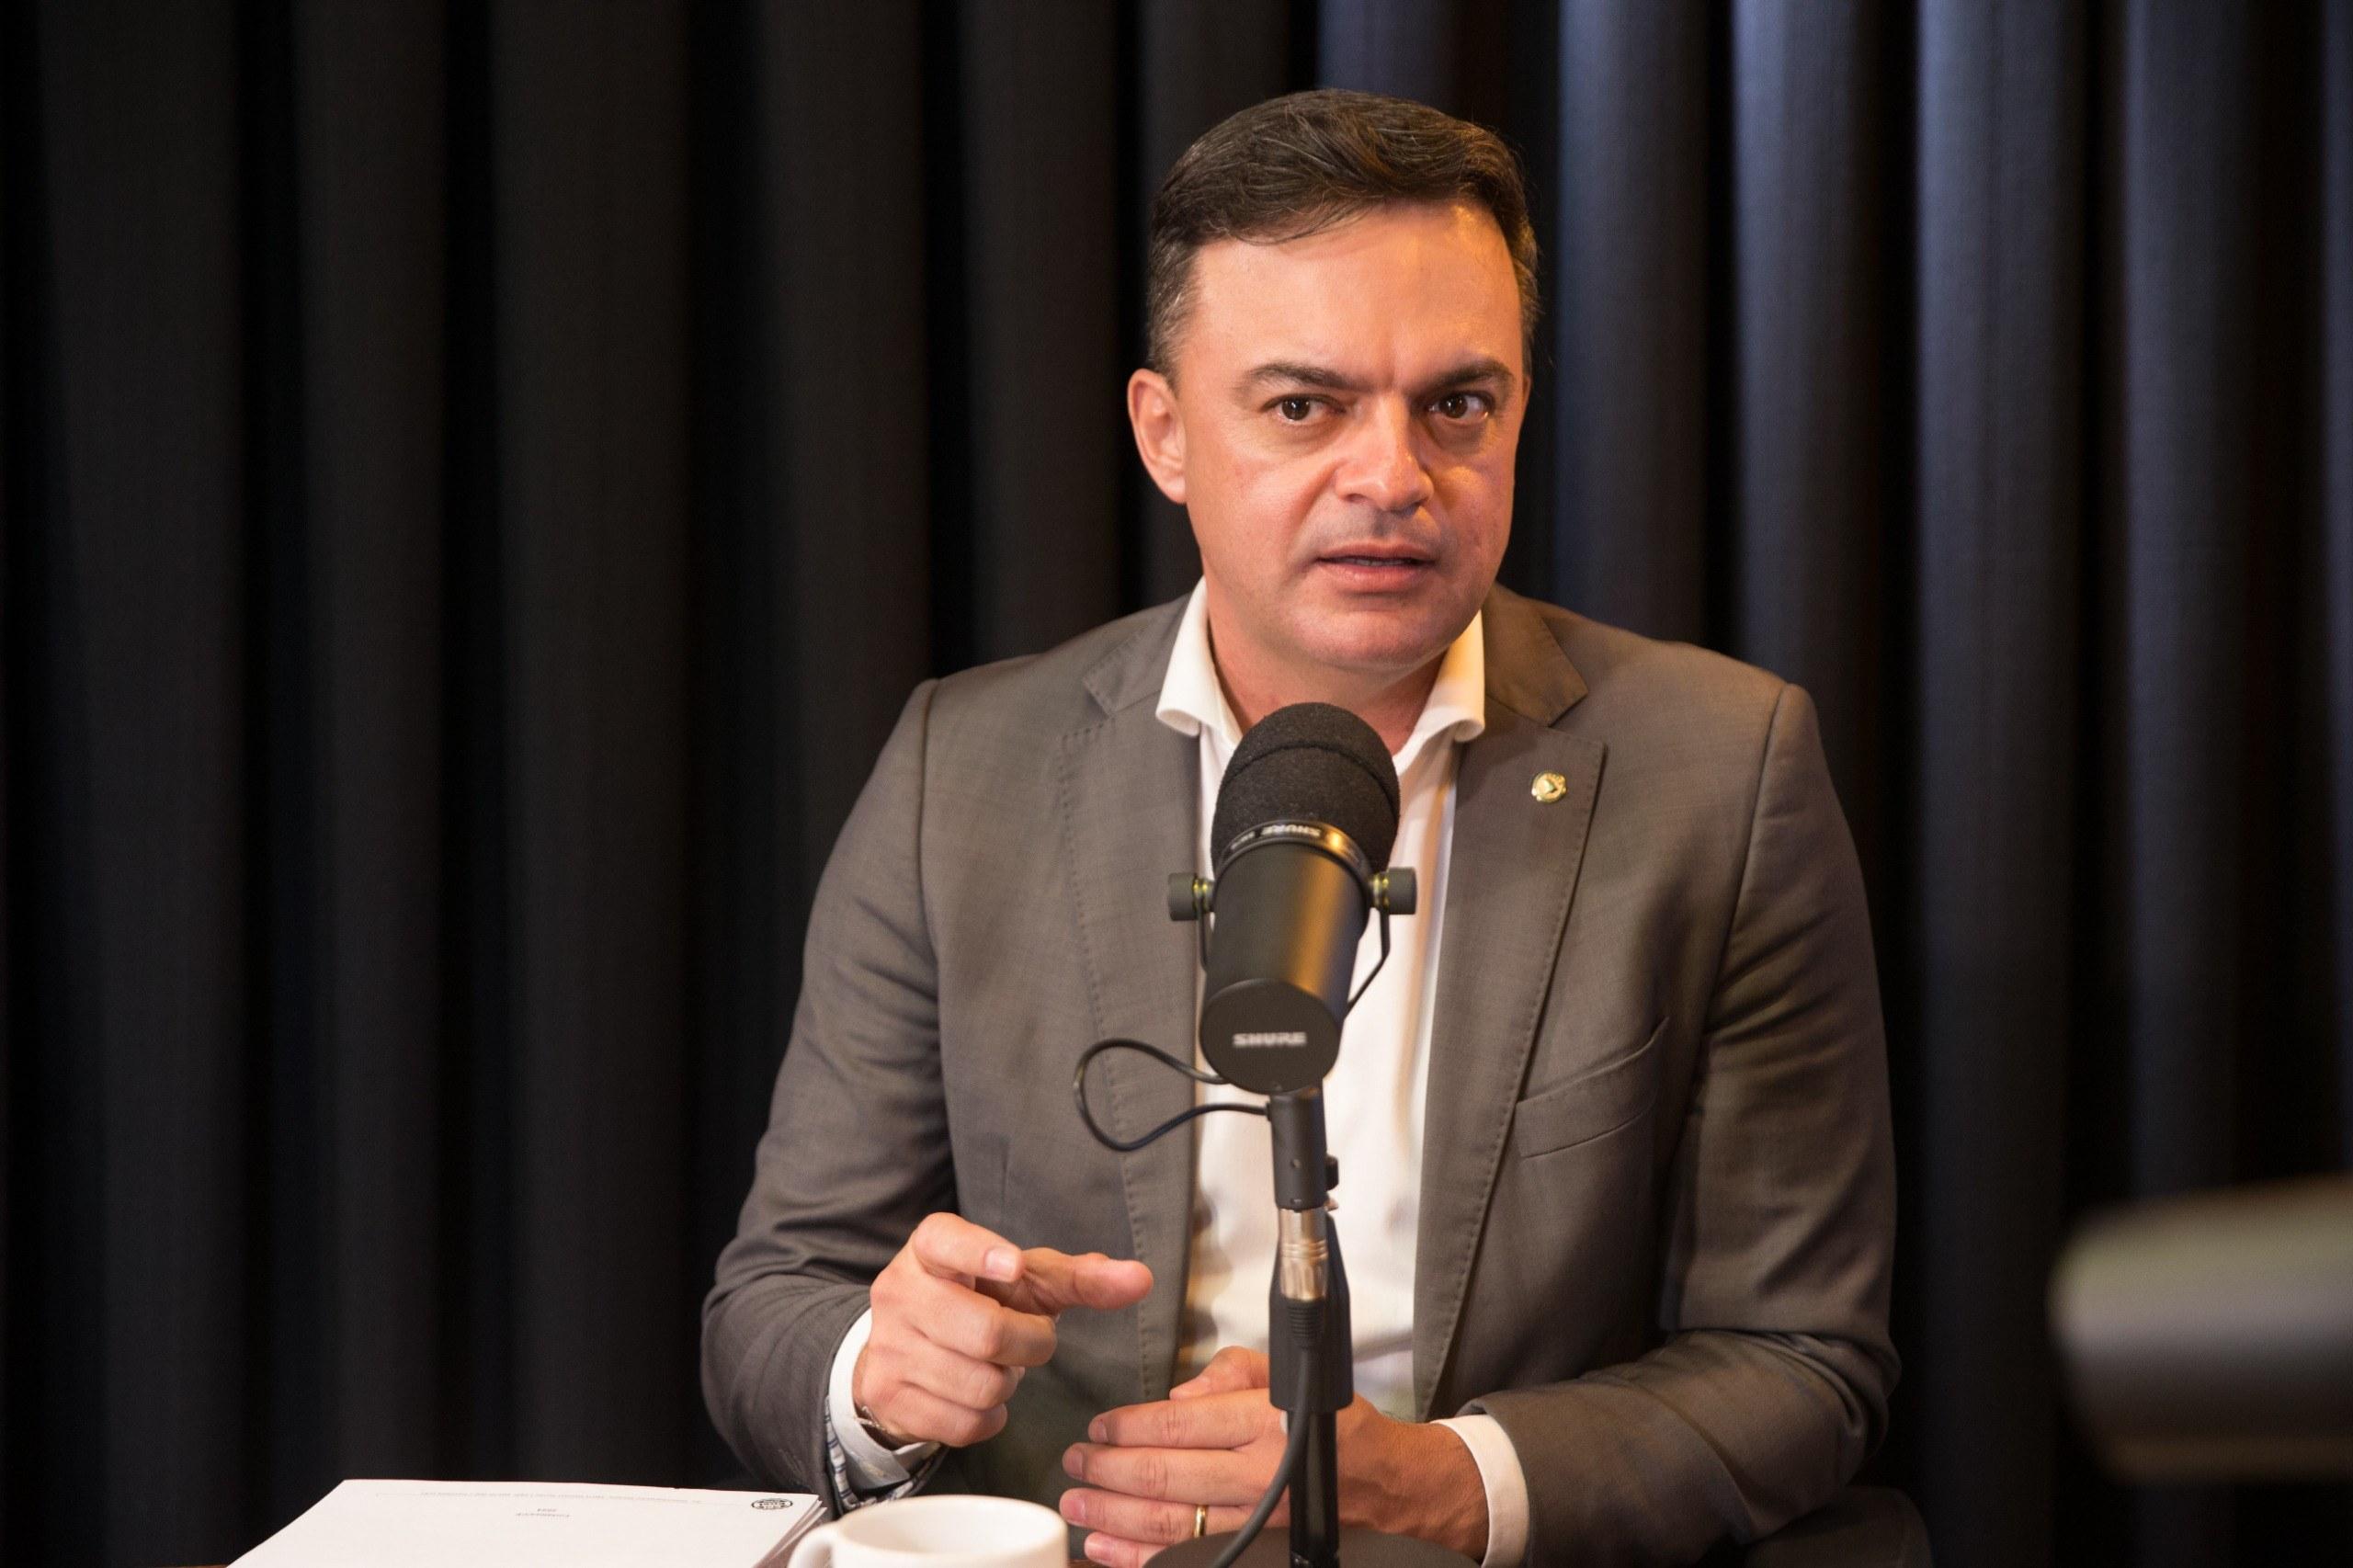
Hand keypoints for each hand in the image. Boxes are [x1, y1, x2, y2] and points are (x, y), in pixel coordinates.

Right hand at [854, 1213, 1152, 1448]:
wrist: (906, 1347)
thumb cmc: (976, 1302)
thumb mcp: (1024, 1282)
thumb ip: (1080, 1278)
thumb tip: (1140, 1279)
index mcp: (931, 1249)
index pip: (946, 1240)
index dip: (981, 1253)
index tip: (1014, 1265)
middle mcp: (900, 1291)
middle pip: (986, 1331)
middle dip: (1029, 1345)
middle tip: (1030, 1339)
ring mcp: (888, 1346)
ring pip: (979, 1383)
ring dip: (1007, 1383)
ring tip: (996, 1365)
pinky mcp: (887, 1396)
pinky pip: (964, 1422)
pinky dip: (987, 1416)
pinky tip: (976, 1393)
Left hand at [1057, 1347, 1488, 1566]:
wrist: (1395, 1490)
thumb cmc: (1339, 1430)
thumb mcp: (1289, 1380)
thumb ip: (1229, 1375)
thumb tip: (1176, 1396)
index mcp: (1265, 1422)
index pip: (1177, 1422)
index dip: (1127, 1426)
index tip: (1098, 1427)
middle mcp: (1259, 1475)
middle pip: (1163, 1476)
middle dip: (1106, 1472)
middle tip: (1074, 1465)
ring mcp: (1257, 1524)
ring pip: (1168, 1524)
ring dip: (1111, 1517)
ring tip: (1077, 1506)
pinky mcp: (1257, 1554)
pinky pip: (1188, 1559)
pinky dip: (1140, 1559)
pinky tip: (1107, 1550)